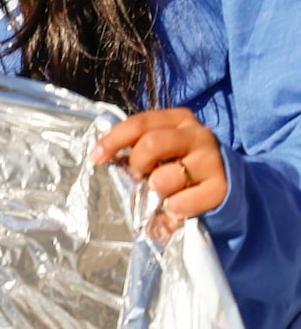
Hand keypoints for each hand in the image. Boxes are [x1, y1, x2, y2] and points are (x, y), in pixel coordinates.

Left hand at [95, 108, 230, 241]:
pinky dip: (172, 209)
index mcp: (180, 119)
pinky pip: (180, 203)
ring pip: (163, 179)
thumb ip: (140, 144)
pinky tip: (179, 205)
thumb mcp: (166, 146)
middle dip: (136, 165)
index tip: (96, 157)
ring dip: (156, 191)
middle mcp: (199, 135)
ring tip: (165, 192)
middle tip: (136, 177)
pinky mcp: (220, 189)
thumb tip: (101, 156)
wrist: (231, 184)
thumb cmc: (186, 163)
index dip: (113, 140)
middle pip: (150, 146)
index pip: (139, 123)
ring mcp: (212, 162)